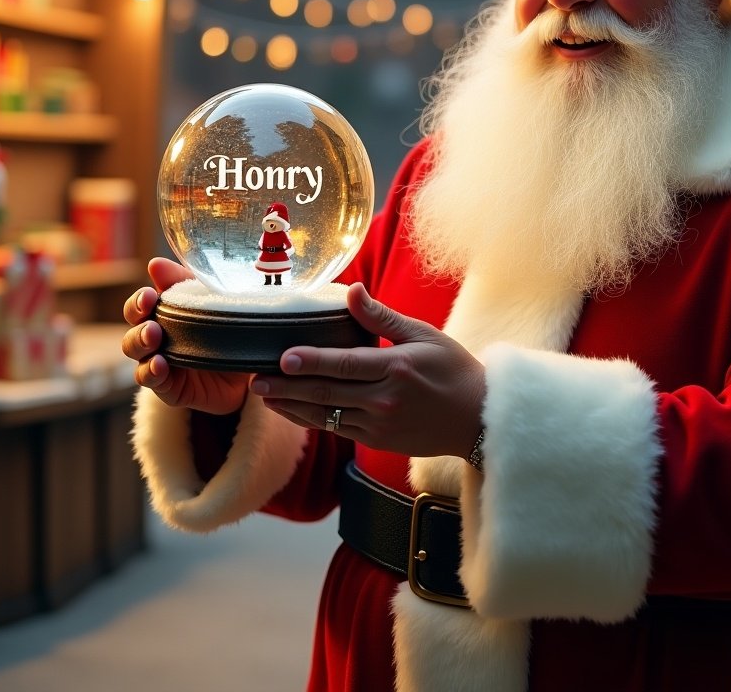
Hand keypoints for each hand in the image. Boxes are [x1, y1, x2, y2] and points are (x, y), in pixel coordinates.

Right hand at [121, 257, 249, 414]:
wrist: (249, 368)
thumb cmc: (226, 329)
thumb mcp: (212, 300)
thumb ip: (185, 282)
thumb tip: (155, 264)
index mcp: (163, 316)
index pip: (139, 306)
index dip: (139, 300)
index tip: (149, 295)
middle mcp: (155, 340)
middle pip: (131, 329)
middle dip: (136, 320)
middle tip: (149, 315)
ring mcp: (159, 364)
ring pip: (135, 354)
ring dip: (140, 342)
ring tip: (152, 336)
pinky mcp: (169, 387)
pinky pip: (152, 380)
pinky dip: (151, 371)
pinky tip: (159, 364)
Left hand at [249, 283, 485, 458]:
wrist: (476, 418)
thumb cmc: (453, 369)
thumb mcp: (423, 335)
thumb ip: (382, 317)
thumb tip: (352, 291)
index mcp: (396, 369)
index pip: (345, 364)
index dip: (311, 361)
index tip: (282, 358)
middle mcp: (384, 400)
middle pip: (326, 393)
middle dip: (287, 388)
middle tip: (255, 381)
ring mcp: (379, 424)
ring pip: (326, 416)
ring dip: (291, 407)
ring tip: (264, 398)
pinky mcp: (376, 440)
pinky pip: (336, 429)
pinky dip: (312, 420)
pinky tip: (293, 412)